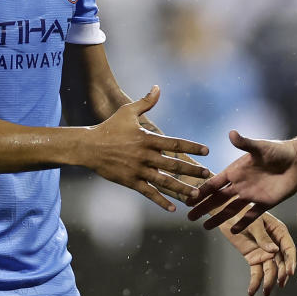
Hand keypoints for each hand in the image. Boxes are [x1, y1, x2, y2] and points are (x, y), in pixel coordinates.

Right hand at [88, 86, 209, 210]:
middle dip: (192, 170)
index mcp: (147, 139)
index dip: (192, 147)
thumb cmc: (109, 127)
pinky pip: (148, 193)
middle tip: (207, 175)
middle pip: (173, 164)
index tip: (207, 151)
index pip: (175, 143)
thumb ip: (145, 102)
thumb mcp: (127, 111)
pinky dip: (161, 201)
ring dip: (181, 188)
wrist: (89, 146)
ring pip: (164, 182)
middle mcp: (145, 156)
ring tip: (196, 194)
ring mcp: (138, 170)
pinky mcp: (130, 181)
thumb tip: (157, 87)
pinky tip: (173, 208)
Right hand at [187, 131, 296, 231]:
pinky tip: (233, 231)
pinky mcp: (265, 203)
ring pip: (231, 209)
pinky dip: (243, 223)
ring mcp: (252, 195)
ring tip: (206, 228)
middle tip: (190, 217)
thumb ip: (244, 143)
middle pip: (218, 199)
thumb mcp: (259, 147)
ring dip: (219, 218)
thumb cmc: (278, 150)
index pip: (214, 183)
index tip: (189, 199)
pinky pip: (252, 216)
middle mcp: (241, 184)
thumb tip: (231, 133)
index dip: (202, 191)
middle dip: (204, 207)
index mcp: (236, 171)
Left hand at [219, 212, 296, 295]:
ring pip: (270, 269)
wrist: (226, 213)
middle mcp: (274, 244)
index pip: (289, 248)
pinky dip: (255, 282)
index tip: (290, 272)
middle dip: (281, 273)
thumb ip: (263, 237)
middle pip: (281, 262)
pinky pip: (256, 272)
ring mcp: (264, 252)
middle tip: (278, 283)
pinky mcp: (253, 258)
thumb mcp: (254, 222)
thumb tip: (274, 250)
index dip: (291, 261)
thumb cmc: (243, 211)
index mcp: (278, 231)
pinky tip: (252, 291)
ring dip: (269, 281)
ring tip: (265, 291)